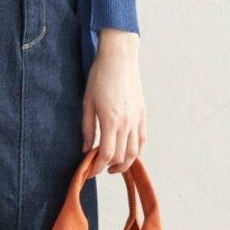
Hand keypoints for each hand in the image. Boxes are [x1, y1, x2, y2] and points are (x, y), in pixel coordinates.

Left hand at [82, 29, 145, 175]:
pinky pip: (142, 139)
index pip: (106, 154)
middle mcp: (126, 122)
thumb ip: (87, 129)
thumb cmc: (100, 77)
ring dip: (124, 163)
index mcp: (110, 120)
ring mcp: (137, 119)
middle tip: (98, 167)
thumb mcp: (87, 103)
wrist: (119, 59)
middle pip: (121, 156)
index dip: (97, 167)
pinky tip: (127, 153)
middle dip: (109, 166)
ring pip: (134, 151)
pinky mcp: (143, 114)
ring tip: (114, 165)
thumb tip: (86, 149)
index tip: (90, 171)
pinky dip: (136, 151)